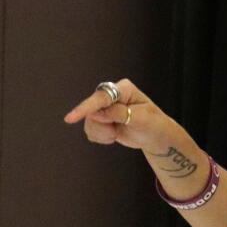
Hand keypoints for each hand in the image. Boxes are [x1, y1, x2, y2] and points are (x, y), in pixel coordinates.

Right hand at [63, 78, 177, 152]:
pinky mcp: (100, 119)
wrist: (156, 136)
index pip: (100, 97)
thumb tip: (96, 113)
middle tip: (116, 132)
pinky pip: (90, 131)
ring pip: (89, 123)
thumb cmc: (154, 124)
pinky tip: (114, 135)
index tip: (70, 118)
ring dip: (103, 133)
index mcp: (123, 89)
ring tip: (117, 133)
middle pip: (91, 112)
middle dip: (102, 127)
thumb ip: (119, 114)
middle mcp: (111, 95)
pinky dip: (101, 137)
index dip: (85, 108)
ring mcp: (104, 107)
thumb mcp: (141, 118)